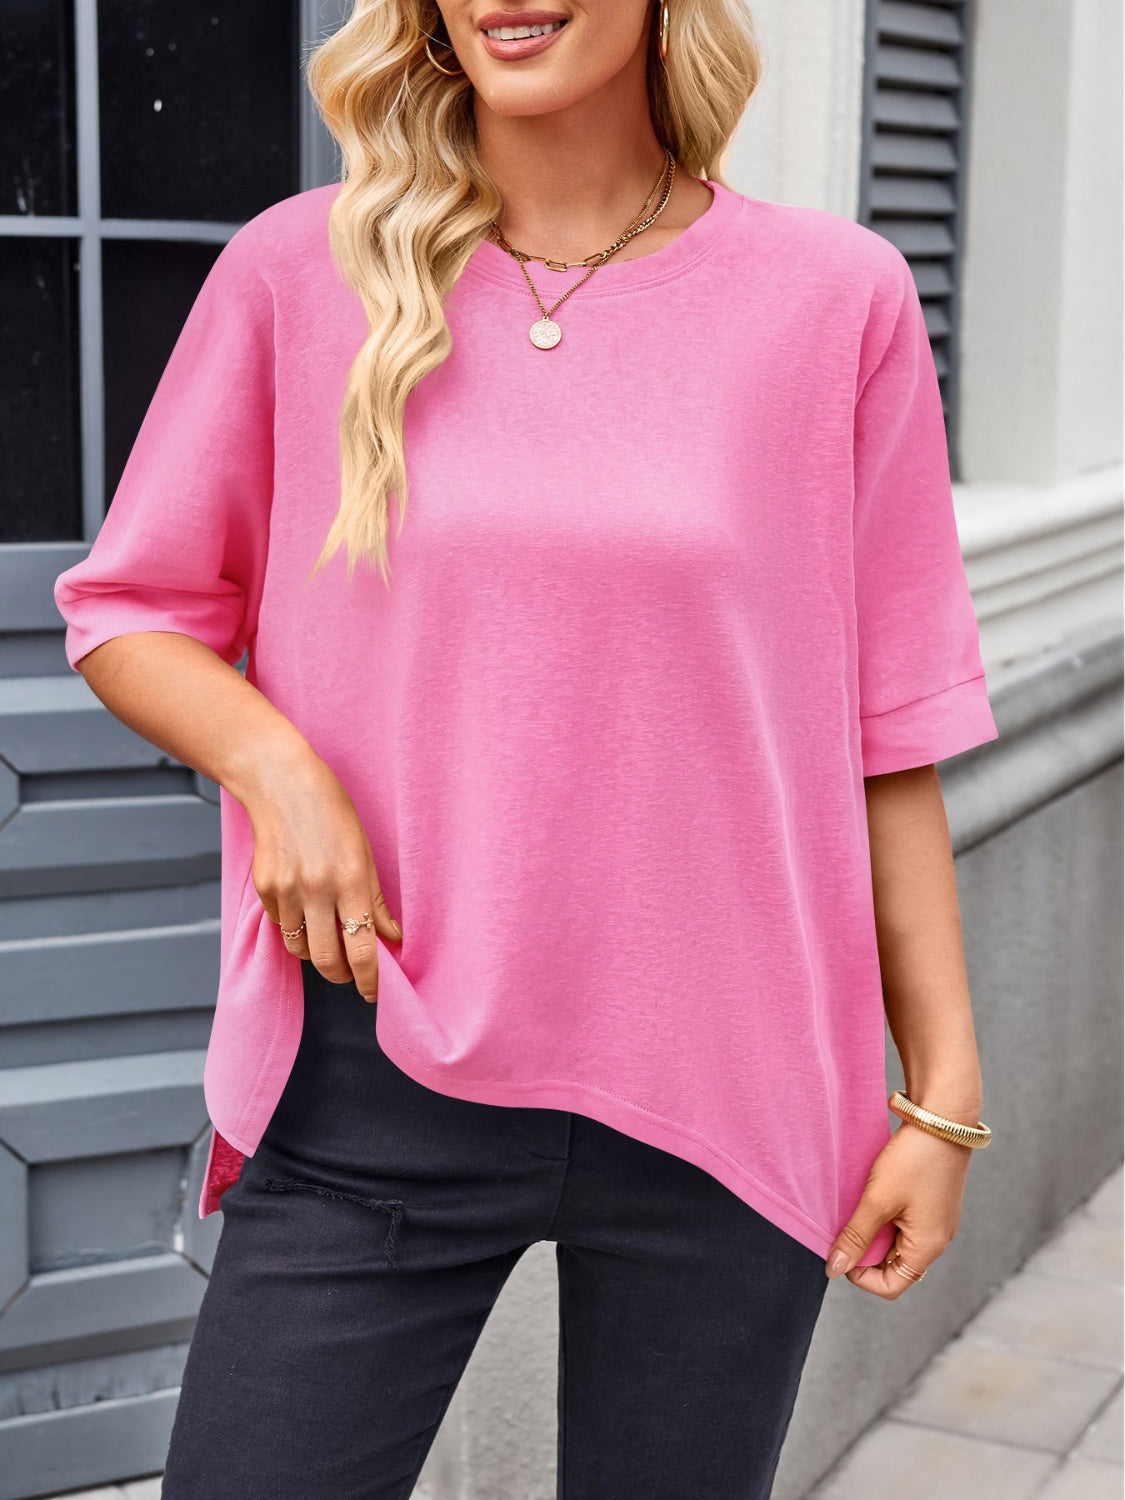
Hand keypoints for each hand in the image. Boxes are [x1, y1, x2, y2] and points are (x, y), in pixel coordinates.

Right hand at [243, 746, 401, 1002]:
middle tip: (351, 974)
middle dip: (342, 976)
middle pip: (327, 960)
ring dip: (317, 955)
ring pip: (301, 949)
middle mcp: (318, 890)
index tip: (374, 992)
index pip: (363, 948)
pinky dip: (296, 928)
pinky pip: (283, 926)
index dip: (370, 979)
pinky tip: (305, 909)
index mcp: (351, 880)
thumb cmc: (331, 809)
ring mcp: (287, 890)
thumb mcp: (363, 850)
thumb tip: (392, 936)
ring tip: (329, 941)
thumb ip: (376, 898)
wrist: (280, 782)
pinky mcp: (264, 887)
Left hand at [824, 1111, 976, 1296]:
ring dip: (873, 1230)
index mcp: (927, 1247)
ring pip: (895, 1241)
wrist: (943, 1117)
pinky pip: (903, 1221)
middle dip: (865, 1249)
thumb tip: (835, 1269)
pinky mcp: (930, 1201)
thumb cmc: (914, 1159)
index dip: (861, 1275)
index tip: (841, 1249)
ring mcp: (934, 1220)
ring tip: (857, 1205)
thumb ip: (856, 1236)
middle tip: (845, 1224)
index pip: (891, 1286)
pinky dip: (883, 1214)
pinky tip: (870, 1193)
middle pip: (893, 1264)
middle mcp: (936, 1239)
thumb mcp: (878, 1199)